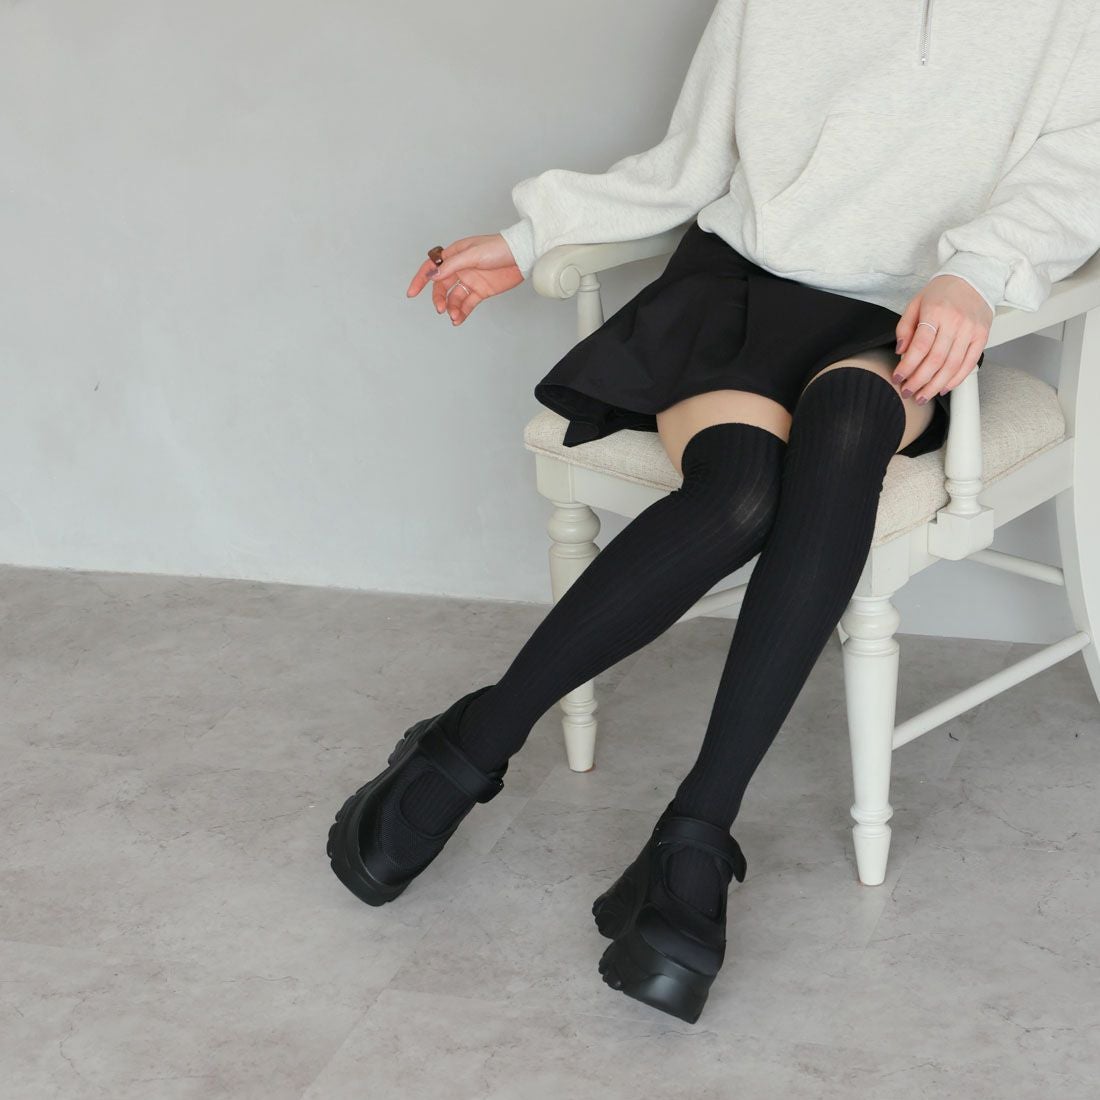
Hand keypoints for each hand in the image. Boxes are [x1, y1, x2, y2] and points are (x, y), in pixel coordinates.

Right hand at [406, 233, 524, 325]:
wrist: (522, 256)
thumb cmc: (498, 248)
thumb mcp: (472, 254)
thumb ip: (452, 266)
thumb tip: (433, 276)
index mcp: (455, 255)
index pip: (432, 267)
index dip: (420, 279)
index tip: (412, 293)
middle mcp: (460, 268)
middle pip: (441, 286)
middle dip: (438, 298)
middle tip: (441, 309)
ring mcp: (470, 280)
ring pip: (453, 297)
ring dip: (451, 308)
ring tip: (453, 317)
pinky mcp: (481, 291)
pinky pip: (467, 304)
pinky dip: (461, 312)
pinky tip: (458, 319)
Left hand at [892, 275, 993, 402]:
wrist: (972, 279)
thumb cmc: (941, 292)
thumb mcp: (915, 303)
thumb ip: (905, 327)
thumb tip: (901, 352)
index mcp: (936, 312)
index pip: (920, 346)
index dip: (907, 366)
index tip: (898, 378)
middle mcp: (956, 322)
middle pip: (935, 360)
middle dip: (919, 381)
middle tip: (907, 392)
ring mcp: (971, 330)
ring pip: (952, 366)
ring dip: (935, 385)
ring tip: (922, 396)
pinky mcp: (982, 337)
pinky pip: (969, 364)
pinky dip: (955, 380)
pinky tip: (942, 388)